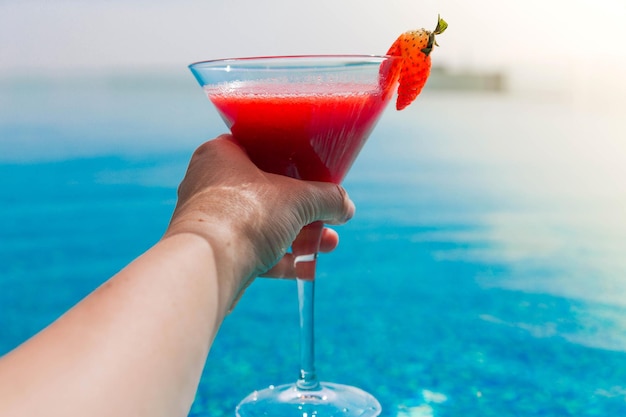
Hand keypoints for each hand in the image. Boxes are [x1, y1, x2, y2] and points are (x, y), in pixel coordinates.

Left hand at [164, 135, 354, 305]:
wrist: (208, 266)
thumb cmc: (246, 215)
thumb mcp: (299, 199)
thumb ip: (328, 198)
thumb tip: (346, 207)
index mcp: (221, 154)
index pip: (259, 148)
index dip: (291, 160)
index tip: (313, 173)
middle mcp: (209, 183)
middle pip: (266, 190)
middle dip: (304, 208)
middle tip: (328, 215)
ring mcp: (211, 219)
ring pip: (262, 223)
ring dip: (298, 235)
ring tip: (327, 245)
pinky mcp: (215, 251)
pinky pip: (253, 250)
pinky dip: (280, 259)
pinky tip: (307, 269)